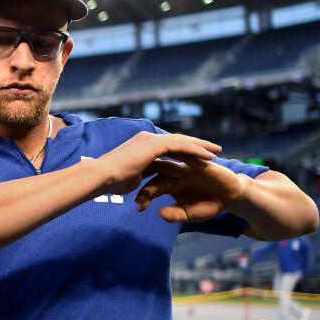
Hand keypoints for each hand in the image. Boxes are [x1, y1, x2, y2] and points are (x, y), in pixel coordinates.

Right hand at [94, 131, 220, 196]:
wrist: (102, 176)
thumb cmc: (112, 181)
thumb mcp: (133, 177)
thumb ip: (143, 175)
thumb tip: (148, 181)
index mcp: (142, 145)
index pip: (168, 146)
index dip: (184, 150)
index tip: (198, 156)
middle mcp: (148, 138)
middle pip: (178, 140)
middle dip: (197, 145)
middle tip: (214, 149)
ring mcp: (151, 139)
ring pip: (182, 141)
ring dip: (201, 146)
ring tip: (217, 151)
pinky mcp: (155, 145)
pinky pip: (181, 147)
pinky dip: (196, 151)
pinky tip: (209, 157)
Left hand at [135, 158, 251, 223]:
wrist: (230, 196)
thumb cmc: (208, 205)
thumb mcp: (189, 214)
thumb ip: (175, 214)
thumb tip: (159, 213)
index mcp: (168, 184)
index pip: (152, 186)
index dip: (145, 195)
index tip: (139, 207)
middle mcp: (174, 172)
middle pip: (157, 172)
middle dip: (148, 180)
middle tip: (140, 192)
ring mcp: (186, 165)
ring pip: (171, 161)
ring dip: (160, 164)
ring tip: (148, 170)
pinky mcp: (200, 161)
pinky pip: (190, 156)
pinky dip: (183, 156)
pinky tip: (175, 157)